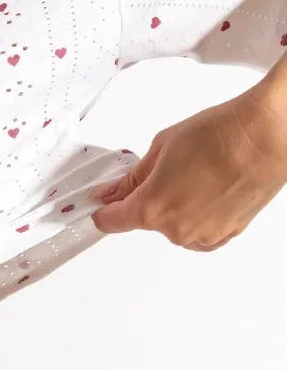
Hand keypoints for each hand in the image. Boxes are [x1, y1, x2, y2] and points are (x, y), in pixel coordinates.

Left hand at [90, 82, 286, 250]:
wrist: (268, 135)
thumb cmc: (219, 134)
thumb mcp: (162, 147)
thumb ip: (133, 178)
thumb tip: (112, 193)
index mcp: (151, 209)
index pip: (112, 221)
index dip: (104, 210)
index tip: (102, 205)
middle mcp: (176, 230)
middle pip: (147, 220)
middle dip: (150, 199)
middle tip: (170, 170)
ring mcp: (204, 235)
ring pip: (176, 227)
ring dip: (178, 209)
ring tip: (199, 175)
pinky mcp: (227, 234)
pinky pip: (202, 231)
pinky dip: (201, 216)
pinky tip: (212, 190)